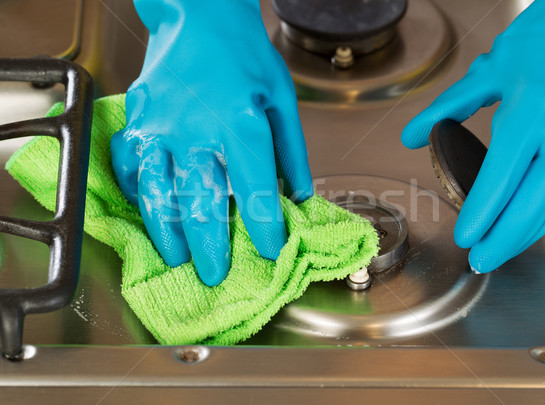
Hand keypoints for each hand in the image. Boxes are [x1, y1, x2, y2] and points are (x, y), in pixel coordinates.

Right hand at [111, 0, 312, 285]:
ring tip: (177, 259)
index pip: (254, 191)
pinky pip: (131, 167)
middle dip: (210, 245)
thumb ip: (291, 151)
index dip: (262, 227)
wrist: (199, 15)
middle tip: (215, 274)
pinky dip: (139, 195)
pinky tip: (151, 212)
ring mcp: (160, 127)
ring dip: (168, 233)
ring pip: (159, 193)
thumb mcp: (281, 98)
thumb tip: (298, 195)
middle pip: (202, 202)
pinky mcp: (137, 121)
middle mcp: (196, 130)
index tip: (269, 251)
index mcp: (241, 123)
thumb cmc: (245, 55)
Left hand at [401, 0, 544, 272]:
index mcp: (531, 117)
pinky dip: (544, 215)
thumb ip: (448, 107)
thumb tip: (413, 135)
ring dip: (524, 236)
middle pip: (529, 208)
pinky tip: (526, 224)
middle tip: (479, 260)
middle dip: (501, 241)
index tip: (464, 236)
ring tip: (498, 250)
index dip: (480, 215)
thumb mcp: (491, 70)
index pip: (499, 182)